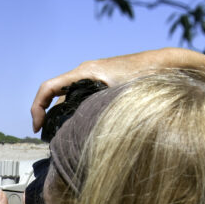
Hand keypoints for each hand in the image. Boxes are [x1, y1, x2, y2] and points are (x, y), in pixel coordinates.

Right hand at [30, 48, 185, 132]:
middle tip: (49, 140)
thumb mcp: (120, 97)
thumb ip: (100, 112)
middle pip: (56, 96)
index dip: (37, 108)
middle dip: (49, 117)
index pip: (48, 88)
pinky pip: (82, 98)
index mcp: (85, 73)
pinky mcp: (104, 84)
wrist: (167, 63)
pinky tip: (83, 130)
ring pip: (69, 99)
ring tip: (65, 139)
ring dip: (63, 117)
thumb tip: (83, 136)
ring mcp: (95, 78)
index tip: (37, 128)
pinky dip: (76, 113)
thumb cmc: (147, 75)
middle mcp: (86, 73)